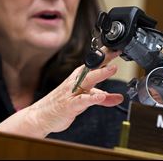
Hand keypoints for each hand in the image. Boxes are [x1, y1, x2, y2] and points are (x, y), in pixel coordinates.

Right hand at [0, 49, 122, 137]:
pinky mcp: (70, 104)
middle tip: (116, 51)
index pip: (95, 63)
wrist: (42, 115)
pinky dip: (91, 98)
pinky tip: (100, 97)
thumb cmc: (64, 103)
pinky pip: (82, 100)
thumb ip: (104, 99)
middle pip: (92, 68)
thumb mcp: (86, 100)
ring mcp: (72, 92)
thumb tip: (119, 97)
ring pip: (87, 80)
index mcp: (80, 77)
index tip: (117, 47)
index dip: (106, 55)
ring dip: (99, 74)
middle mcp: (76, 81)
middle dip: (104, 59)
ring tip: (112, 69)